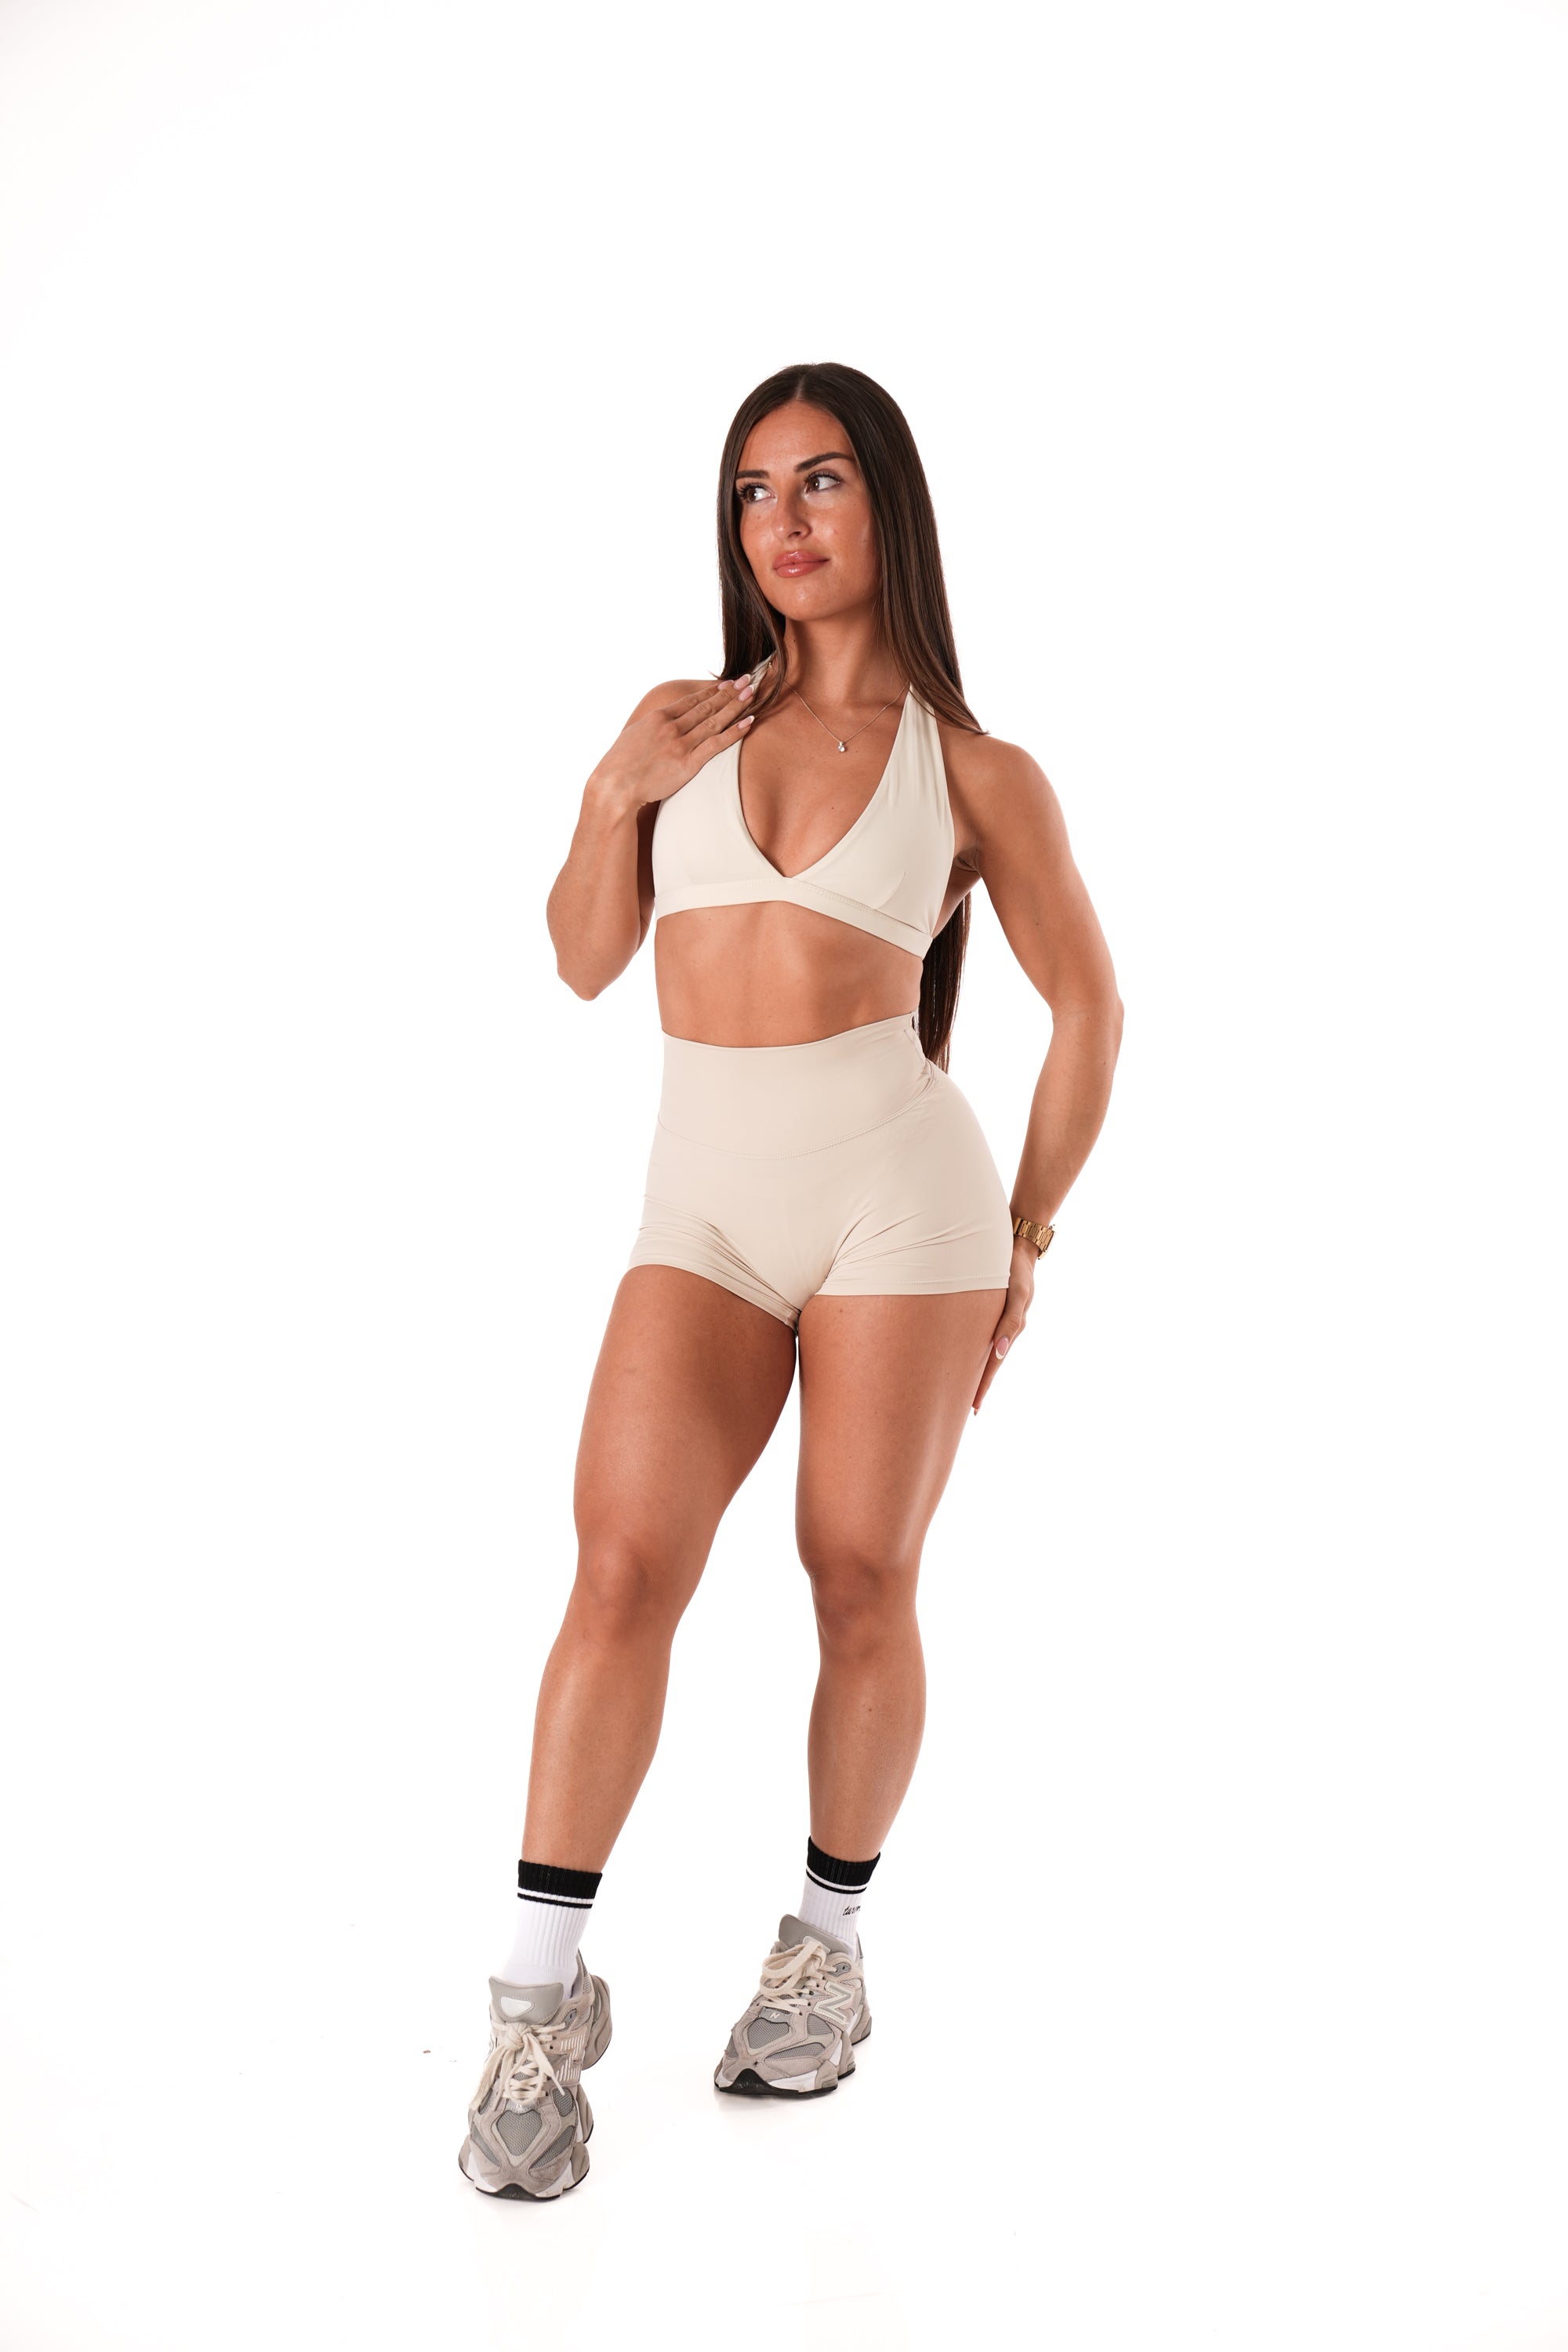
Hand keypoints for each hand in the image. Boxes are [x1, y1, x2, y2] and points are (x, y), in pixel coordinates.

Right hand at [589, 677, 756, 811]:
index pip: (691, 701)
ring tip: (752, 695)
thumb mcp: (634, 736)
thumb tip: (659, 723)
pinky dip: (734, 732)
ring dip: (735, 706)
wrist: (614, 785)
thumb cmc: (620, 765)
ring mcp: (680, 744)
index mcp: (658, 718)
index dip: (712, 691)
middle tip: (748, 680)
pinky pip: (716, 744)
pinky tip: (748, 722)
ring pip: (714, 721)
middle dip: (729, 693)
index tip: (727, 683)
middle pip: (707, 706)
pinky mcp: (688, 763)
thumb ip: (651, 727)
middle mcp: (671, 727)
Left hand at [971, 1238, 1039, 1411]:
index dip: (983, 1385)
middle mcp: (1004, 1329)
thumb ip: (1010, 1322)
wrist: (1018, 1246)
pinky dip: (976, 1350)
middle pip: (990, 1363)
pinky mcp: (993, 1310)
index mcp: (1010, 1329)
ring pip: (986, 1352)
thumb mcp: (1017, 1294)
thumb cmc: (1016, 1269)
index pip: (993, 1365)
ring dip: (977, 1369)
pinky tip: (967, 1355)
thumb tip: (999, 1352)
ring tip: (966, 1388)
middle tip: (970, 1409)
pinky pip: (983, 1335)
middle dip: (980, 1385)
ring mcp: (999, 1320)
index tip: (974, 1407)